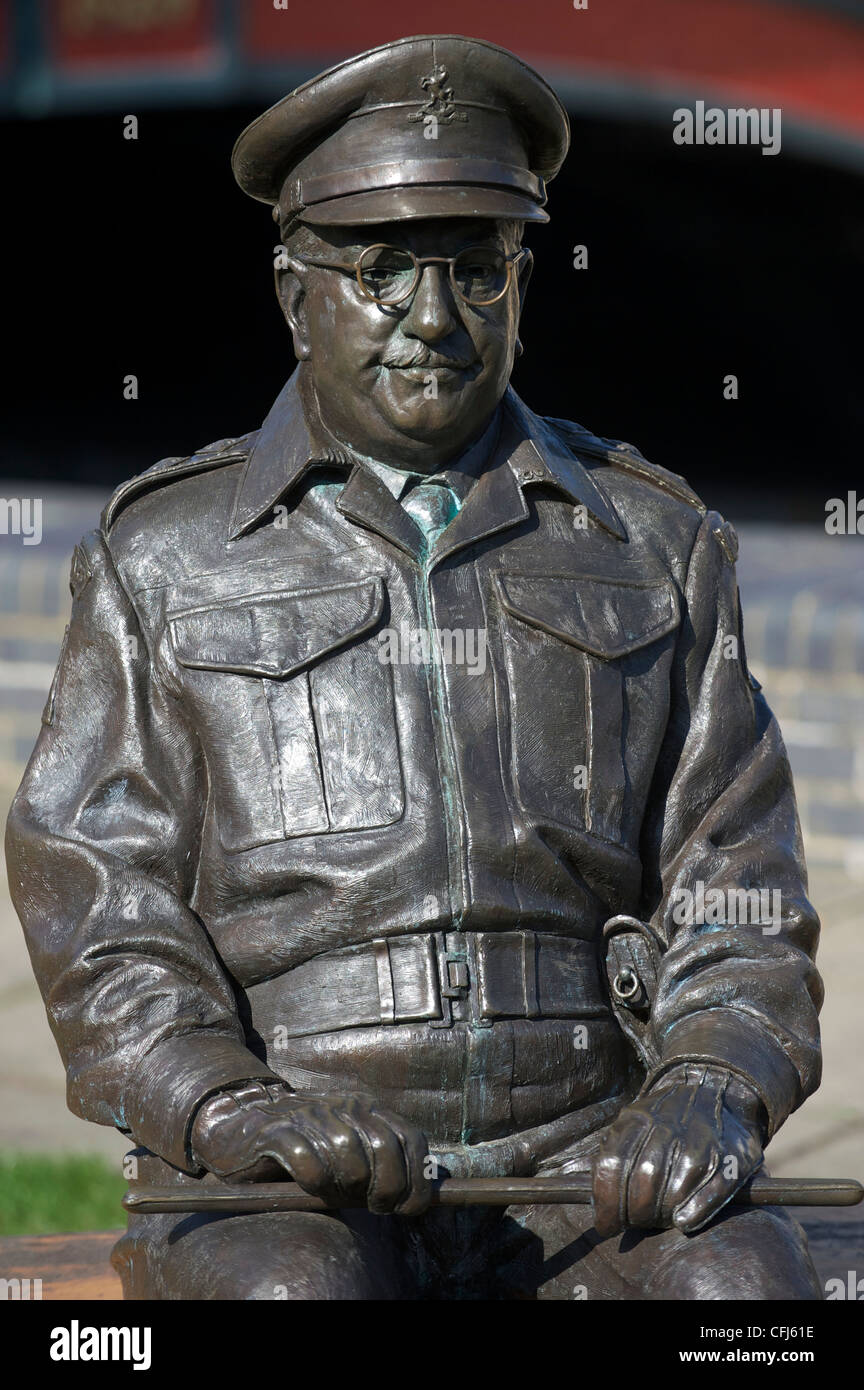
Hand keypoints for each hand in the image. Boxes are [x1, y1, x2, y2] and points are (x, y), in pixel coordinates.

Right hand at [190, 1081, 431, 1214]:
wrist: (238, 1127)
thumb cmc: (301, 1148)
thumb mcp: (346, 1151)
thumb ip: (377, 1165)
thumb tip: (413, 1199)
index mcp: (366, 1108)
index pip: (409, 1137)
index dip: (417, 1178)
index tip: (411, 1209)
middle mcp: (343, 1105)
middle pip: (384, 1146)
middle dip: (388, 1187)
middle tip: (376, 1208)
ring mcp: (310, 1115)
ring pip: (348, 1153)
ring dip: (348, 1185)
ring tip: (338, 1194)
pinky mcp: (276, 1131)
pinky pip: (306, 1160)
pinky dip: (314, 1180)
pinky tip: (310, 1185)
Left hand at [591, 1064, 765, 1236]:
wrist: (719, 1091)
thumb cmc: (669, 1120)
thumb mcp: (636, 1122)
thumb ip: (616, 1152)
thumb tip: (597, 1197)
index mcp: (639, 1117)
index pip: (613, 1164)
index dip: (606, 1201)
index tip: (605, 1225)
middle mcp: (670, 1125)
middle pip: (644, 1180)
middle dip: (635, 1213)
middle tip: (634, 1224)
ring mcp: (702, 1140)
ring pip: (675, 1188)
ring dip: (662, 1214)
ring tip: (657, 1220)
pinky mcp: (731, 1157)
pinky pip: (711, 1191)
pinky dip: (695, 1211)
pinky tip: (682, 1221)